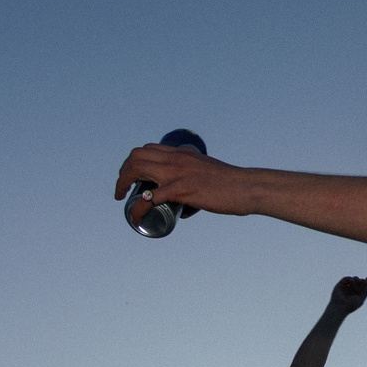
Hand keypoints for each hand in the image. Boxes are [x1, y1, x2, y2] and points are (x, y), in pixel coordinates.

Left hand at [116, 141, 249, 222]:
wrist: (246, 187)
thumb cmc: (231, 185)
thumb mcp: (207, 174)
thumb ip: (194, 184)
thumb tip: (186, 207)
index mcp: (182, 153)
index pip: (148, 149)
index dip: (134, 162)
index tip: (131, 177)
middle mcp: (176, 159)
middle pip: (137, 156)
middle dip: (123, 172)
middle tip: (122, 189)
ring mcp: (176, 173)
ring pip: (137, 169)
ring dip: (123, 183)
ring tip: (121, 198)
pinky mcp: (181, 190)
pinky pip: (149, 198)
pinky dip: (138, 208)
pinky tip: (135, 217)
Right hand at [328, 276, 366, 315]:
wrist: (340, 307)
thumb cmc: (350, 305)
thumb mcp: (361, 299)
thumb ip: (365, 291)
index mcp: (356, 295)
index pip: (362, 287)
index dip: (365, 282)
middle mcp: (350, 291)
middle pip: (358, 282)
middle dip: (361, 280)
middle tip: (362, 281)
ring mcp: (345, 288)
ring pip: (352, 280)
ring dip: (356, 278)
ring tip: (358, 281)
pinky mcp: (339, 285)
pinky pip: (345, 279)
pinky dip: (350, 278)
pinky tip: (352, 281)